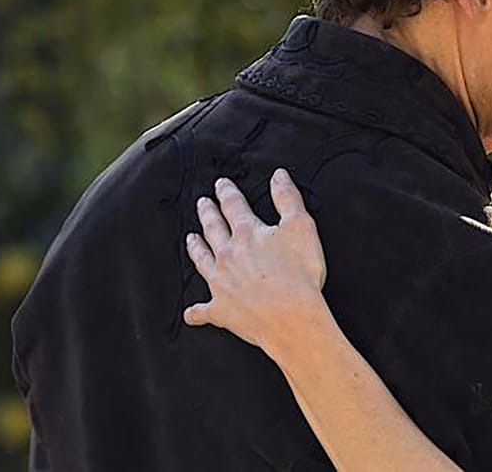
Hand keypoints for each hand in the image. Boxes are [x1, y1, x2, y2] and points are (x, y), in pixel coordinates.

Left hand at [184, 169, 328, 354]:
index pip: (233, 206)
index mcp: (247, 234)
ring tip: (190, 239)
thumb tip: (278, 175)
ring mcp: (221, 283)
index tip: (221, 184)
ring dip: (195, 249)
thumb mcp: (301, 226)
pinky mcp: (221, 310)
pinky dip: (196, 312)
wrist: (290, 317)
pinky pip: (203, 311)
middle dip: (208, 214)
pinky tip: (191, 313)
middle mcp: (228, 255)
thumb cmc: (299, 273)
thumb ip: (288, 198)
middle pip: (213, 229)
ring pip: (202, 261)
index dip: (227, 192)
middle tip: (202, 203)